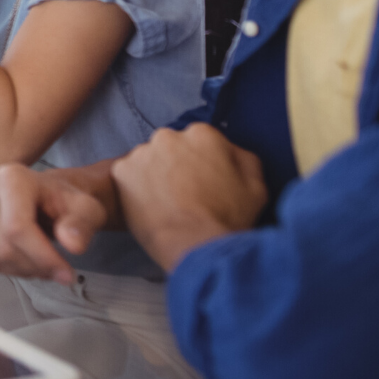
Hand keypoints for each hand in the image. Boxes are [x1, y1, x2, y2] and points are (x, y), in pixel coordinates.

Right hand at [0, 162, 119, 284]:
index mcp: (11, 178)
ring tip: (38, 264)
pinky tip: (20, 259)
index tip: (67, 275)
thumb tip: (72, 244)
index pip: (16, 228)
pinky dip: (2, 268)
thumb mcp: (86, 209)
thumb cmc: (64, 201)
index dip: (41, 257)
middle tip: (55, 270)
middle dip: (33, 267)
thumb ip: (82, 224)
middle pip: (2, 246)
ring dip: (18, 271)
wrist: (44, 195)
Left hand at [113, 124, 266, 271]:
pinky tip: (150, 206)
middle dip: (177, 166)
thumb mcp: (256, 186)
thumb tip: (230, 151)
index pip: (201, 142)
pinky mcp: (122, 170)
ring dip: (155, 175)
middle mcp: (169, 135)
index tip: (205, 183)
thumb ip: (243, 159)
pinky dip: (135, 188)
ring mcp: (142, 151)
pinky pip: (128, 175)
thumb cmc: (227, 218)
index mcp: (203, 134)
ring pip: (149, 160)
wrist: (193, 244)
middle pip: (173, 148)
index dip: (204, 165)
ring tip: (167, 202)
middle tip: (185, 194)